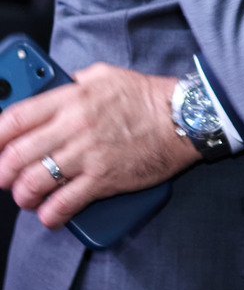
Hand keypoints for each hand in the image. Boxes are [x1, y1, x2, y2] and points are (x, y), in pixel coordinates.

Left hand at [0, 64, 198, 229]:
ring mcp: (87, 154)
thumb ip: (73, 82)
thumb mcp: (105, 75)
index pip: (14, 119)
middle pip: (15, 156)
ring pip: (32, 183)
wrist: (181, 118)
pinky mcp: (102, 179)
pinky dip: (49, 215)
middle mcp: (73, 126)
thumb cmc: (145, 96)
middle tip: (4, 177)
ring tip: (26, 196)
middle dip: (1, 173)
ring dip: (22, 195)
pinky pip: (63, 205)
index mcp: (71, 98)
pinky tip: (50, 213)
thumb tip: (51, 90)